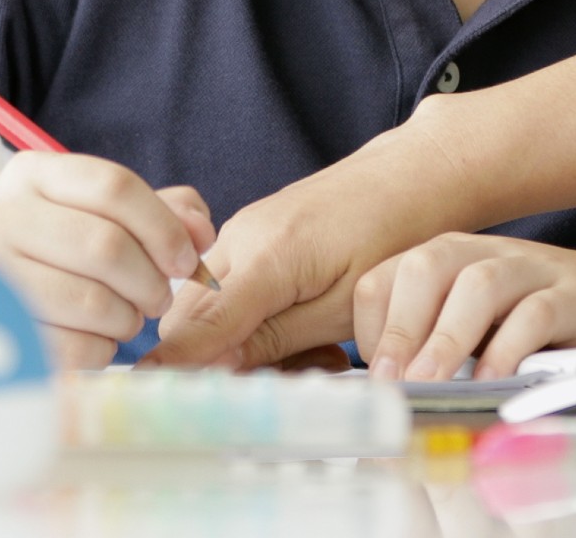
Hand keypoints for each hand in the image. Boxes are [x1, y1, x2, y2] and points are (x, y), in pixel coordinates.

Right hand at [0, 152, 214, 369]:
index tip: (188, 260)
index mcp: (36, 175)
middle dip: (151, 282)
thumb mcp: (113, 215)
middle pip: (106, 246)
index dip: (165, 228)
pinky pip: (68, 345)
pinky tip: (98, 338)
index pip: (116, 188)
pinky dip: (100, 348)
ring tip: (128, 317)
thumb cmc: (69, 249)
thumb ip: (168, 213)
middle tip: (159, 298)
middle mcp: (2, 215)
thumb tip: (201, 234)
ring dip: (127, 318)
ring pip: (90, 300)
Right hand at [144, 111, 484, 368]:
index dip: (176, 366)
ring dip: (250, 344)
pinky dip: (261, 319)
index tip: (160, 401)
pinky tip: (313, 333)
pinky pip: (234, 288)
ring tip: (320, 354)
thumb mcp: (346, 305)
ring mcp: (245, 232)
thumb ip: (277, 338)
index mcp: (266, 255)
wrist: (416, 173)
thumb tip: (217, 368)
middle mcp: (242, 238)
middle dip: (225, 361)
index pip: (197, 325)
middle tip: (288, 379)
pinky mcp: (256, 235)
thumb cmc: (396, 234)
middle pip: (191, 320)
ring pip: (212, 308)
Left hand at [355, 234, 575, 380]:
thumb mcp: (484, 333)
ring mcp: (539, 269)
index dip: (369, 326)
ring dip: (446, 339)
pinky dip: (508, 349)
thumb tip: (383, 396)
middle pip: (426, 264)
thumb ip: (438, 349)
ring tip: (431, 386)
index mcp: (456, 261)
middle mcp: (492, 255)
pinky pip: (538, 312)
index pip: (386, 276)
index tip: (377, 379)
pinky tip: (495, 383)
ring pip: (479, 284)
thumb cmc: (555, 329)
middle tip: (392, 383)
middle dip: (400, 326)